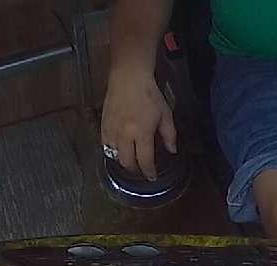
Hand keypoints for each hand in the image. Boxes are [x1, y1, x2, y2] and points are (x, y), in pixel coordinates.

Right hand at [101, 66, 177, 180]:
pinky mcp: (103, 124)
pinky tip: (118, 149)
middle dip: (135, 169)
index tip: (151, 176)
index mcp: (142, 132)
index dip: (149, 171)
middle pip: (127, 162)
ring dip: (123, 160)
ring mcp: (112, 130)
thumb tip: (172, 150)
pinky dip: (112, 150)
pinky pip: (105, 144)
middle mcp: (125, 134)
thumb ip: (169, 134)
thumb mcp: (165, 114)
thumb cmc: (149, 94)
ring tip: (130, 160)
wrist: (129, 77)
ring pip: (114, 155)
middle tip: (141, 170)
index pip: (144, 160)